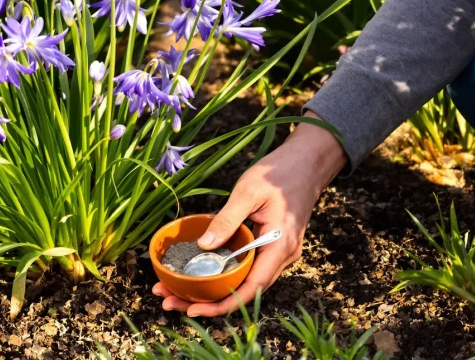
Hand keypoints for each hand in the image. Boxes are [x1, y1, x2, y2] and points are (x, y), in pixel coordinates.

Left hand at [153, 112, 346, 316]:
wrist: (306, 163)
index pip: (250, 288)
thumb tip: (204, 245)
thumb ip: (227, 219)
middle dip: (207, 302)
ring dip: (212, 290)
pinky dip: (222, 274)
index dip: (222, 304)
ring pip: (243, 282)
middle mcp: (282, 257)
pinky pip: (245, 268)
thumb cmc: (280, 173)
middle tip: (169, 301)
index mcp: (280, 246)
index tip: (193, 310)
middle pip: (244, 291)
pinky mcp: (270, 247)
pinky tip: (199, 272)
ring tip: (175, 291)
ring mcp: (277, 254)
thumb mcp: (249, 191)